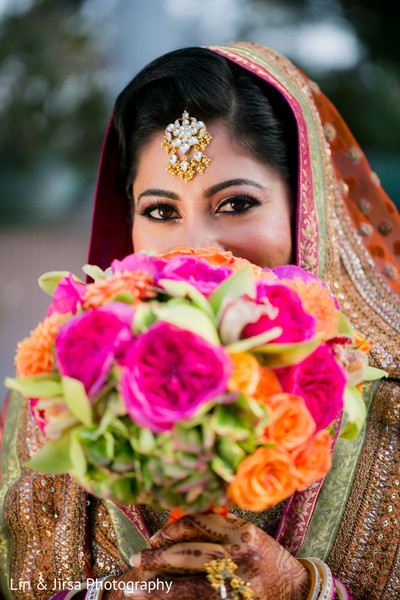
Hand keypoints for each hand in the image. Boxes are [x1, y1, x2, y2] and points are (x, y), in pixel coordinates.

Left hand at [103, 513, 309, 598]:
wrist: (298, 591)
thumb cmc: (266, 557)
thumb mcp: (246, 534)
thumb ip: (217, 529)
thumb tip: (173, 531)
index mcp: (243, 531)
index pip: (199, 524)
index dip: (171, 530)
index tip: (154, 537)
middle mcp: (243, 556)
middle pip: (190, 555)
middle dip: (158, 559)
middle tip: (136, 560)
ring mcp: (242, 586)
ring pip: (191, 588)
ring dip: (160, 588)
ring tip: (135, 588)